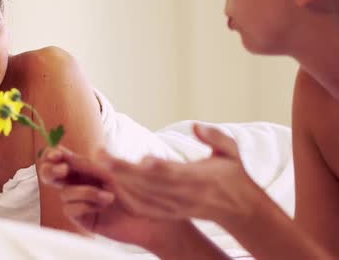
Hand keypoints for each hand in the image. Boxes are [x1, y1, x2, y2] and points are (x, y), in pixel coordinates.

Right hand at [39, 147, 180, 248]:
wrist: (148, 220)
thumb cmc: (139, 195)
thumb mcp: (123, 175)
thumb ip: (109, 163)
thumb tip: (98, 149)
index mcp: (87, 169)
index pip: (64, 159)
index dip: (56, 154)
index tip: (58, 154)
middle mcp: (80, 184)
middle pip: (52, 175)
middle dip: (52, 171)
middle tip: (63, 170)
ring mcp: (80, 202)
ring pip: (65, 193)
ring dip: (86, 192)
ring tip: (110, 196)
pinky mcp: (83, 218)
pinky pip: (70, 209)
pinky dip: (85, 205)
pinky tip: (102, 207)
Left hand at [98, 124, 262, 225]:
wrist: (238, 209)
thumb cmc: (232, 175)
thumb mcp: (230, 152)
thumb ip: (215, 137)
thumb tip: (197, 126)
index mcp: (198, 179)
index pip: (173, 173)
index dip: (156, 167)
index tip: (139, 158)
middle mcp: (183, 195)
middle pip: (148, 184)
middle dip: (122, 171)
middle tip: (101, 156)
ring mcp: (173, 206)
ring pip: (141, 196)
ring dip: (119, 183)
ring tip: (100, 166)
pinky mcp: (167, 212)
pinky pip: (142, 208)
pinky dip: (125, 198)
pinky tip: (111, 186)